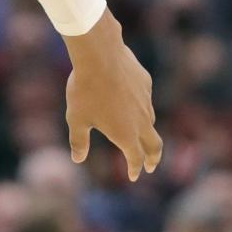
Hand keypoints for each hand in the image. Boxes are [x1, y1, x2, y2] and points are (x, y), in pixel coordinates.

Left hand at [65, 10, 161, 181]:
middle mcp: (141, 120)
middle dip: (153, 158)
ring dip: (145, 132)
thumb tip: (78, 159)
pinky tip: (127, 102)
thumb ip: (79, 141)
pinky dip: (139, 107)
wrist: (100, 56)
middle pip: (155, 145)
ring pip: (150, 121)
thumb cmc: (85, 91)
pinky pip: (144, 99)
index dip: (134, 168)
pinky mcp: (146, 83)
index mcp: (126, 134)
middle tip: (150, 166)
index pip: (135, 158)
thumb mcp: (76, 120)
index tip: (133, 176)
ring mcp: (146, 101)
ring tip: (136, 135)